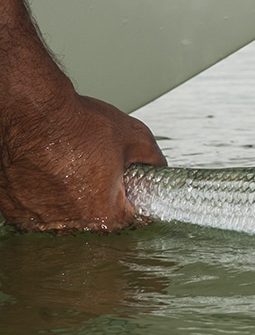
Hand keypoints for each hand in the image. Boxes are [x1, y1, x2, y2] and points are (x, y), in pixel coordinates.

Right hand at [0, 90, 165, 232]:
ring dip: (68, 195)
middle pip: (94, 216)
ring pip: (63, 213)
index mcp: (105, 215)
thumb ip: (153, 161)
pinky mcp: (13, 209)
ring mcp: (37, 219)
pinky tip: (45, 169)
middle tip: (93, 168)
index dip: (131, 196)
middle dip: (99, 195)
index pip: (129, 216)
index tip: (125, 184)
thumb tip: (159, 169)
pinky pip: (35, 207)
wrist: (31, 109)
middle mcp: (69, 225)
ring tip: (68, 165)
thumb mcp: (136, 137)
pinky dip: (41, 192)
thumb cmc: (78, 123)